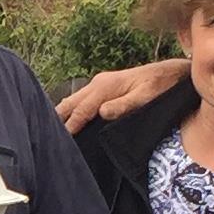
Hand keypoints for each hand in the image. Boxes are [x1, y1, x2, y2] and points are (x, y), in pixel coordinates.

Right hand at [52, 56, 193, 134]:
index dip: (69, 125)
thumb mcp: (146, 97)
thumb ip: (124, 105)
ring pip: (73, 99)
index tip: (59, 140)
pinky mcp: (103, 86)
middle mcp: (99, 83)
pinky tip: (66, 120)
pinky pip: (81, 99)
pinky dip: (71, 109)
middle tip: (43, 136)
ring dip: (62, 113)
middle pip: (71, 102)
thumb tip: (102, 112)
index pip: (81, 109)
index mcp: (106, 86)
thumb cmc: (160, 86)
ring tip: (48, 130)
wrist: (170, 73)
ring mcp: (100, 83)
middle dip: (57, 118)